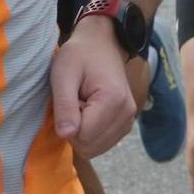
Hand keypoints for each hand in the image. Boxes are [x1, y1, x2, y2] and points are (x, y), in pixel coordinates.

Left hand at [50, 19, 137, 157]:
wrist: (102, 44)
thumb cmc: (79, 55)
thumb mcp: (64, 74)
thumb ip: (64, 105)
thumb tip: (65, 135)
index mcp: (114, 100)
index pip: (82, 136)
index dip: (68, 122)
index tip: (70, 99)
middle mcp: (127, 114)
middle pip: (89, 146)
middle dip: (75, 129)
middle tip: (75, 101)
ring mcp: (129, 121)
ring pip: (95, 149)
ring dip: (82, 132)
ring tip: (82, 104)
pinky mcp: (125, 125)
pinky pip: (101, 144)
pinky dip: (90, 133)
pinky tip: (89, 111)